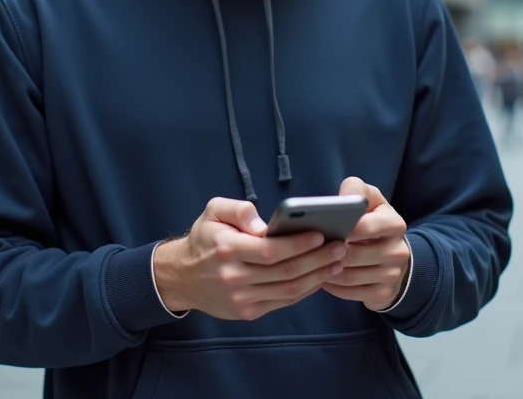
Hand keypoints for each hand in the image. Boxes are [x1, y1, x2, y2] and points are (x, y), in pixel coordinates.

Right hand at [153, 198, 346, 321]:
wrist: (182, 276)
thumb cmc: (204, 238)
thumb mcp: (213, 211)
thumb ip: (239, 209)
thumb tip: (263, 225)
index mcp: (227, 249)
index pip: (270, 250)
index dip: (298, 244)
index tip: (320, 234)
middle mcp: (234, 277)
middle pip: (285, 271)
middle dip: (317, 259)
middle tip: (340, 247)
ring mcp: (241, 298)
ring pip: (288, 290)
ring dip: (317, 277)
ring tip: (336, 263)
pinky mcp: (247, 312)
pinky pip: (283, 302)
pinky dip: (305, 290)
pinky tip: (318, 277)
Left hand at [322, 177, 409, 311]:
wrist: (393, 255)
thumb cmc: (373, 222)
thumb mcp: (370, 199)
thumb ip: (356, 190)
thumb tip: (340, 200)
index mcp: (394, 224)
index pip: (367, 226)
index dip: (344, 228)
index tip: (325, 228)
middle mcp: (398, 251)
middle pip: (354, 255)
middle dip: (329, 252)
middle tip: (309, 248)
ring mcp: (392, 275)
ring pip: (349, 276)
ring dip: (326, 270)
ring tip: (310, 262)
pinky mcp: (384, 293)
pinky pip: (350, 292)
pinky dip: (332, 286)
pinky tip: (322, 276)